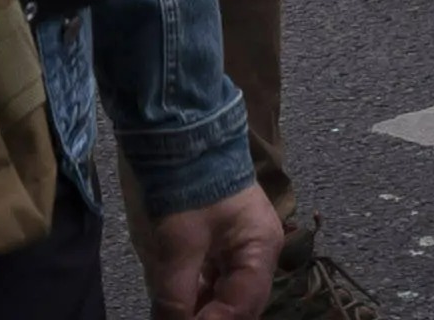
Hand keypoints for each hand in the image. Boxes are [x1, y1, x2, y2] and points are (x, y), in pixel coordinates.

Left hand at [142, 183, 278, 319]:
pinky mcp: (220, 236)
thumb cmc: (184, 186)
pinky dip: (194, 292)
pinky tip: (174, 303)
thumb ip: (174, 296)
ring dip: (199, 308)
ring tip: (172, 315)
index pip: (242, 306)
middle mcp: (259, 250)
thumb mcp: (177, 244)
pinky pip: (213, 275)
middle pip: (238, 302)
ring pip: (224, 291)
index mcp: (261, 248)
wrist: (175, 132)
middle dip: (207, 317)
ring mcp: (241, 242)